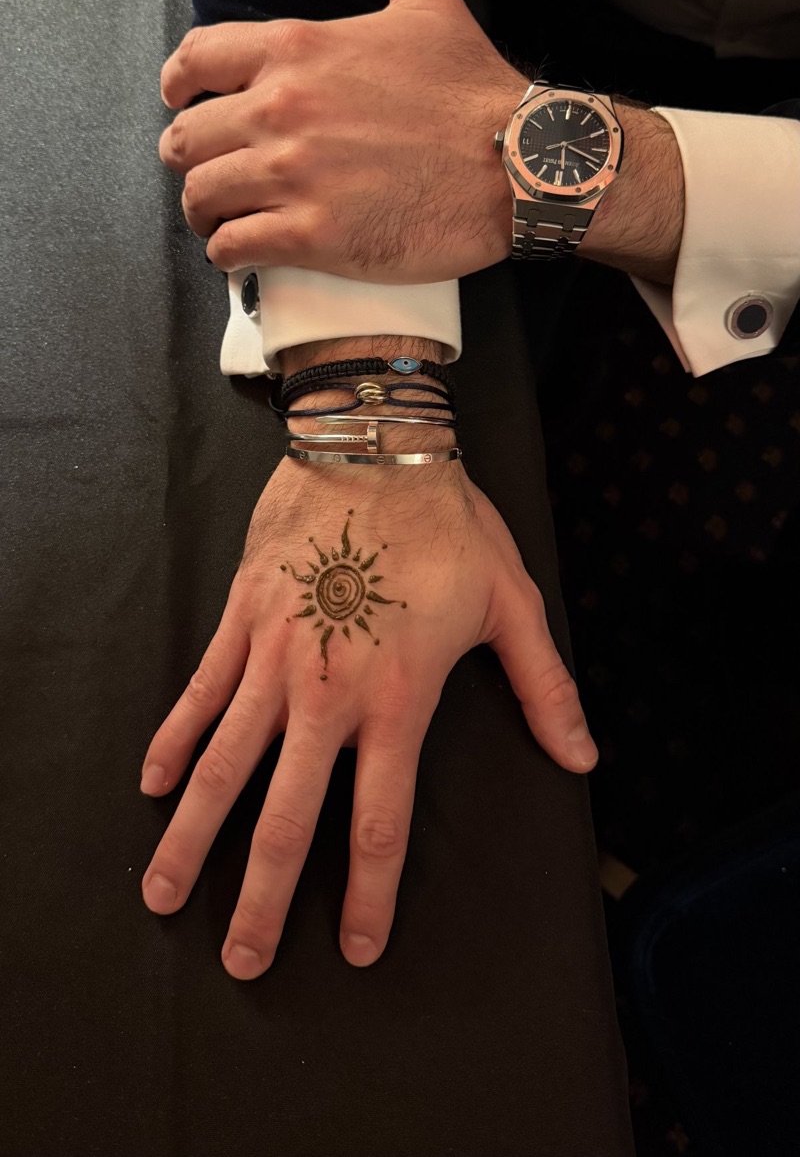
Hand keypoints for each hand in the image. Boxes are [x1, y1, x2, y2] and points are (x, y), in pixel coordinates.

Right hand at [139, 457, 597, 978]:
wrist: (375, 447)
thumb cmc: (449, 526)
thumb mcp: (513, 603)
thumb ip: (544, 688)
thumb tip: (582, 757)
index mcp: (398, 698)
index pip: (380, 820)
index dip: (371, 893)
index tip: (357, 950)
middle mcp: (329, 694)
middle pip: (289, 816)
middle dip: (264, 896)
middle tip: (243, 961)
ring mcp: (275, 659)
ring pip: (224, 765)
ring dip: (194, 836)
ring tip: (163, 894)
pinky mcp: (241, 621)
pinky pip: (200, 693)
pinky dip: (174, 741)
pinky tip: (151, 785)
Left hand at [158, 0, 527, 282]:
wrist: (517, 164)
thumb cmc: (471, 89)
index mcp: (296, 50)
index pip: (193, 61)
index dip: (177, 88)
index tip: (183, 105)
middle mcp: (282, 110)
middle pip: (185, 138)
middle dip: (191, 159)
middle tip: (213, 173)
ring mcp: (294, 176)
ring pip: (200, 197)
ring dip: (205, 210)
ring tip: (224, 219)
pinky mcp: (313, 236)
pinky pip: (233, 247)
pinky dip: (228, 252)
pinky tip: (243, 251)